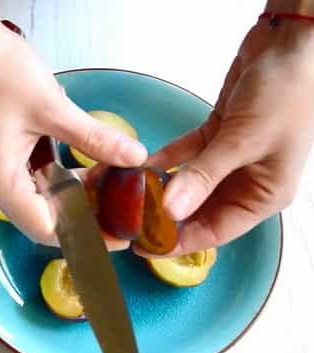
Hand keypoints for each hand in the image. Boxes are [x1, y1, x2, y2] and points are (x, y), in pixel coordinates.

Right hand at [0, 19, 146, 247]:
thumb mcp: (52, 108)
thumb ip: (95, 138)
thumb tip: (134, 158)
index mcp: (1, 183)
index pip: (47, 229)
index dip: (86, 237)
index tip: (119, 236)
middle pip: (45, 215)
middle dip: (86, 212)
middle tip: (125, 206)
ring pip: (43, 194)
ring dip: (77, 190)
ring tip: (115, 181)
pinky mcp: (1, 151)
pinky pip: (37, 174)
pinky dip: (64, 172)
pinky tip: (90, 160)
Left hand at [138, 17, 313, 256]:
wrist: (290, 44)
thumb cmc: (285, 95)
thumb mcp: (244, 141)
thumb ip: (204, 176)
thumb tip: (170, 211)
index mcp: (264, 195)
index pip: (215, 231)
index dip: (179, 242)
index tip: (142, 248)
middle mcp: (246, 183)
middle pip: (198, 212)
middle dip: (164, 218)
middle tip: (125, 222)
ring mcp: (230, 159)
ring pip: (188, 184)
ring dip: (160, 189)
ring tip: (124, 199)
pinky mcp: (217, 135)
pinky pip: (184, 155)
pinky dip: (164, 160)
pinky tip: (138, 167)